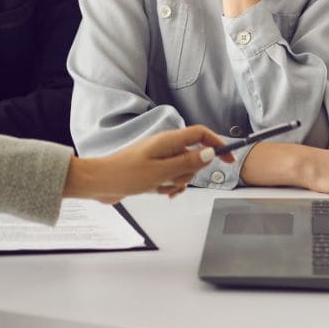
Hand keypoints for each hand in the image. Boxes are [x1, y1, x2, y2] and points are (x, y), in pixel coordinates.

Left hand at [63, 125, 231, 202]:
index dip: (217, 144)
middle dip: (190, 172)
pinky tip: (159, 192)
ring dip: (176, 182)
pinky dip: (168, 186)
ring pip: (182, 170)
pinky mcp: (152, 170)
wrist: (99, 182)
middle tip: (173, 180)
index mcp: (168, 141)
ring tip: (159, 187)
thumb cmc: (125, 174)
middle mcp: (165, 147)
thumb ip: (187, 163)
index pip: (201, 134)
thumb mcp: (161, 172)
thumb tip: (209, 154)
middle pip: (194, 156)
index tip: (229, 160)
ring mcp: (159, 158)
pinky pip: (170, 178)